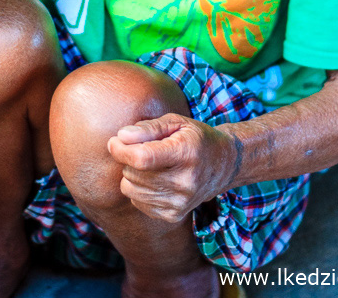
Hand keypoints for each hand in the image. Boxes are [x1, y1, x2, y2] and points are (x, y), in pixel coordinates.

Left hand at [107, 114, 239, 224]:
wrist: (222, 165)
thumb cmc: (195, 139)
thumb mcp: (176, 123)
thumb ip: (148, 127)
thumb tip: (121, 137)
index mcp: (186, 153)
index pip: (142, 158)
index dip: (121, 149)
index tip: (115, 141)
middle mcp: (185, 182)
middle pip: (133, 173)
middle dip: (129, 159)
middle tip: (143, 149)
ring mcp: (180, 202)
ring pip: (130, 189)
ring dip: (133, 175)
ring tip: (151, 165)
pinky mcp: (173, 215)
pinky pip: (137, 202)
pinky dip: (140, 189)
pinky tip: (156, 180)